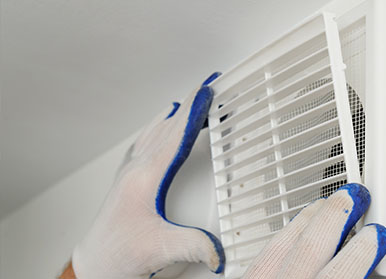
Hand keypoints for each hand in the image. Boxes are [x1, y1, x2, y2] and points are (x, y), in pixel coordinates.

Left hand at [72, 73, 224, 278]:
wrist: (96, 261)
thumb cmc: (120, 253)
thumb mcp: (161, 249)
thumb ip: (194, 246)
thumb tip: (218, 248)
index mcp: (146, 178)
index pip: (176, 137)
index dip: (193, 113)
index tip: (206, 92)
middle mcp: (136, 168)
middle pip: (167, 127)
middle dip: (189, 105)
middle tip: (206, 87)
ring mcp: (130, 171)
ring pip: (155, 131)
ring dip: (175, 114)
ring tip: (190, 100)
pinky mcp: (129, 177)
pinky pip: (146, 140)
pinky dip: (159, 126)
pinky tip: (161, 123)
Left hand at [243, 183, 385, 278]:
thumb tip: (366, 268)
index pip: (340, 273)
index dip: (362, 250)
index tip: (376, 234)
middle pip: (309, 246)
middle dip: (334, 217)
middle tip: (353, 196)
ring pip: (281, 243)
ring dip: (308, 219)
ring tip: (327, 204)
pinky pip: (263, 252)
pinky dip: (284, 235)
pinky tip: (294, 229)